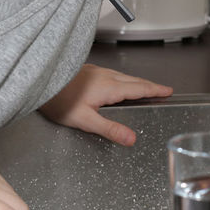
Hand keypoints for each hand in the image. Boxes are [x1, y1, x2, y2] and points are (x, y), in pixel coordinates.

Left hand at [39, 64, 172, 145]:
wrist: (42, 81)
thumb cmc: (59, 100)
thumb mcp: (85, 120)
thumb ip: (110, 129)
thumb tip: (131, 138)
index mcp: (110, 87)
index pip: (139, 88)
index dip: (155, 89)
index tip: (168, 90)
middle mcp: (106, 76)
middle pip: (134, 80)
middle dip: (150, 85)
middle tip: (162, 89)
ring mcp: (98, 71)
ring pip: (124, 75)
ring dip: (138, 81)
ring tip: (145, 87)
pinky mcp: (89, 70)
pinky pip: (114, 74)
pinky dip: (125, 79)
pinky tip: (118, 83)